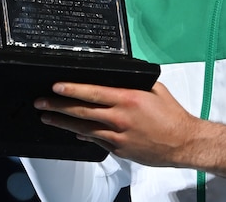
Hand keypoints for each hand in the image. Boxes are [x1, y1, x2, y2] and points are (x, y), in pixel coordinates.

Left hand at [35, 81, 225, 178]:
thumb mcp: (155, 90)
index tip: (56, 86)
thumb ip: (134, 83)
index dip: (72, 89)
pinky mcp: (119, 150)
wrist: (183, 143)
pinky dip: (84, 135)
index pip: (93, 92)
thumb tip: (118, 77)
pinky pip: (97, 140)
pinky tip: (73, 131)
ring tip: (48, 117)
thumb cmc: (172, 115)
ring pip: (84, 128)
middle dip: (59, 106)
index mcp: (129, 99)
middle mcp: (120, 118)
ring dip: (63, 122)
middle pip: (82, 111)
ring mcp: (118, 136)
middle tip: (42, 102)